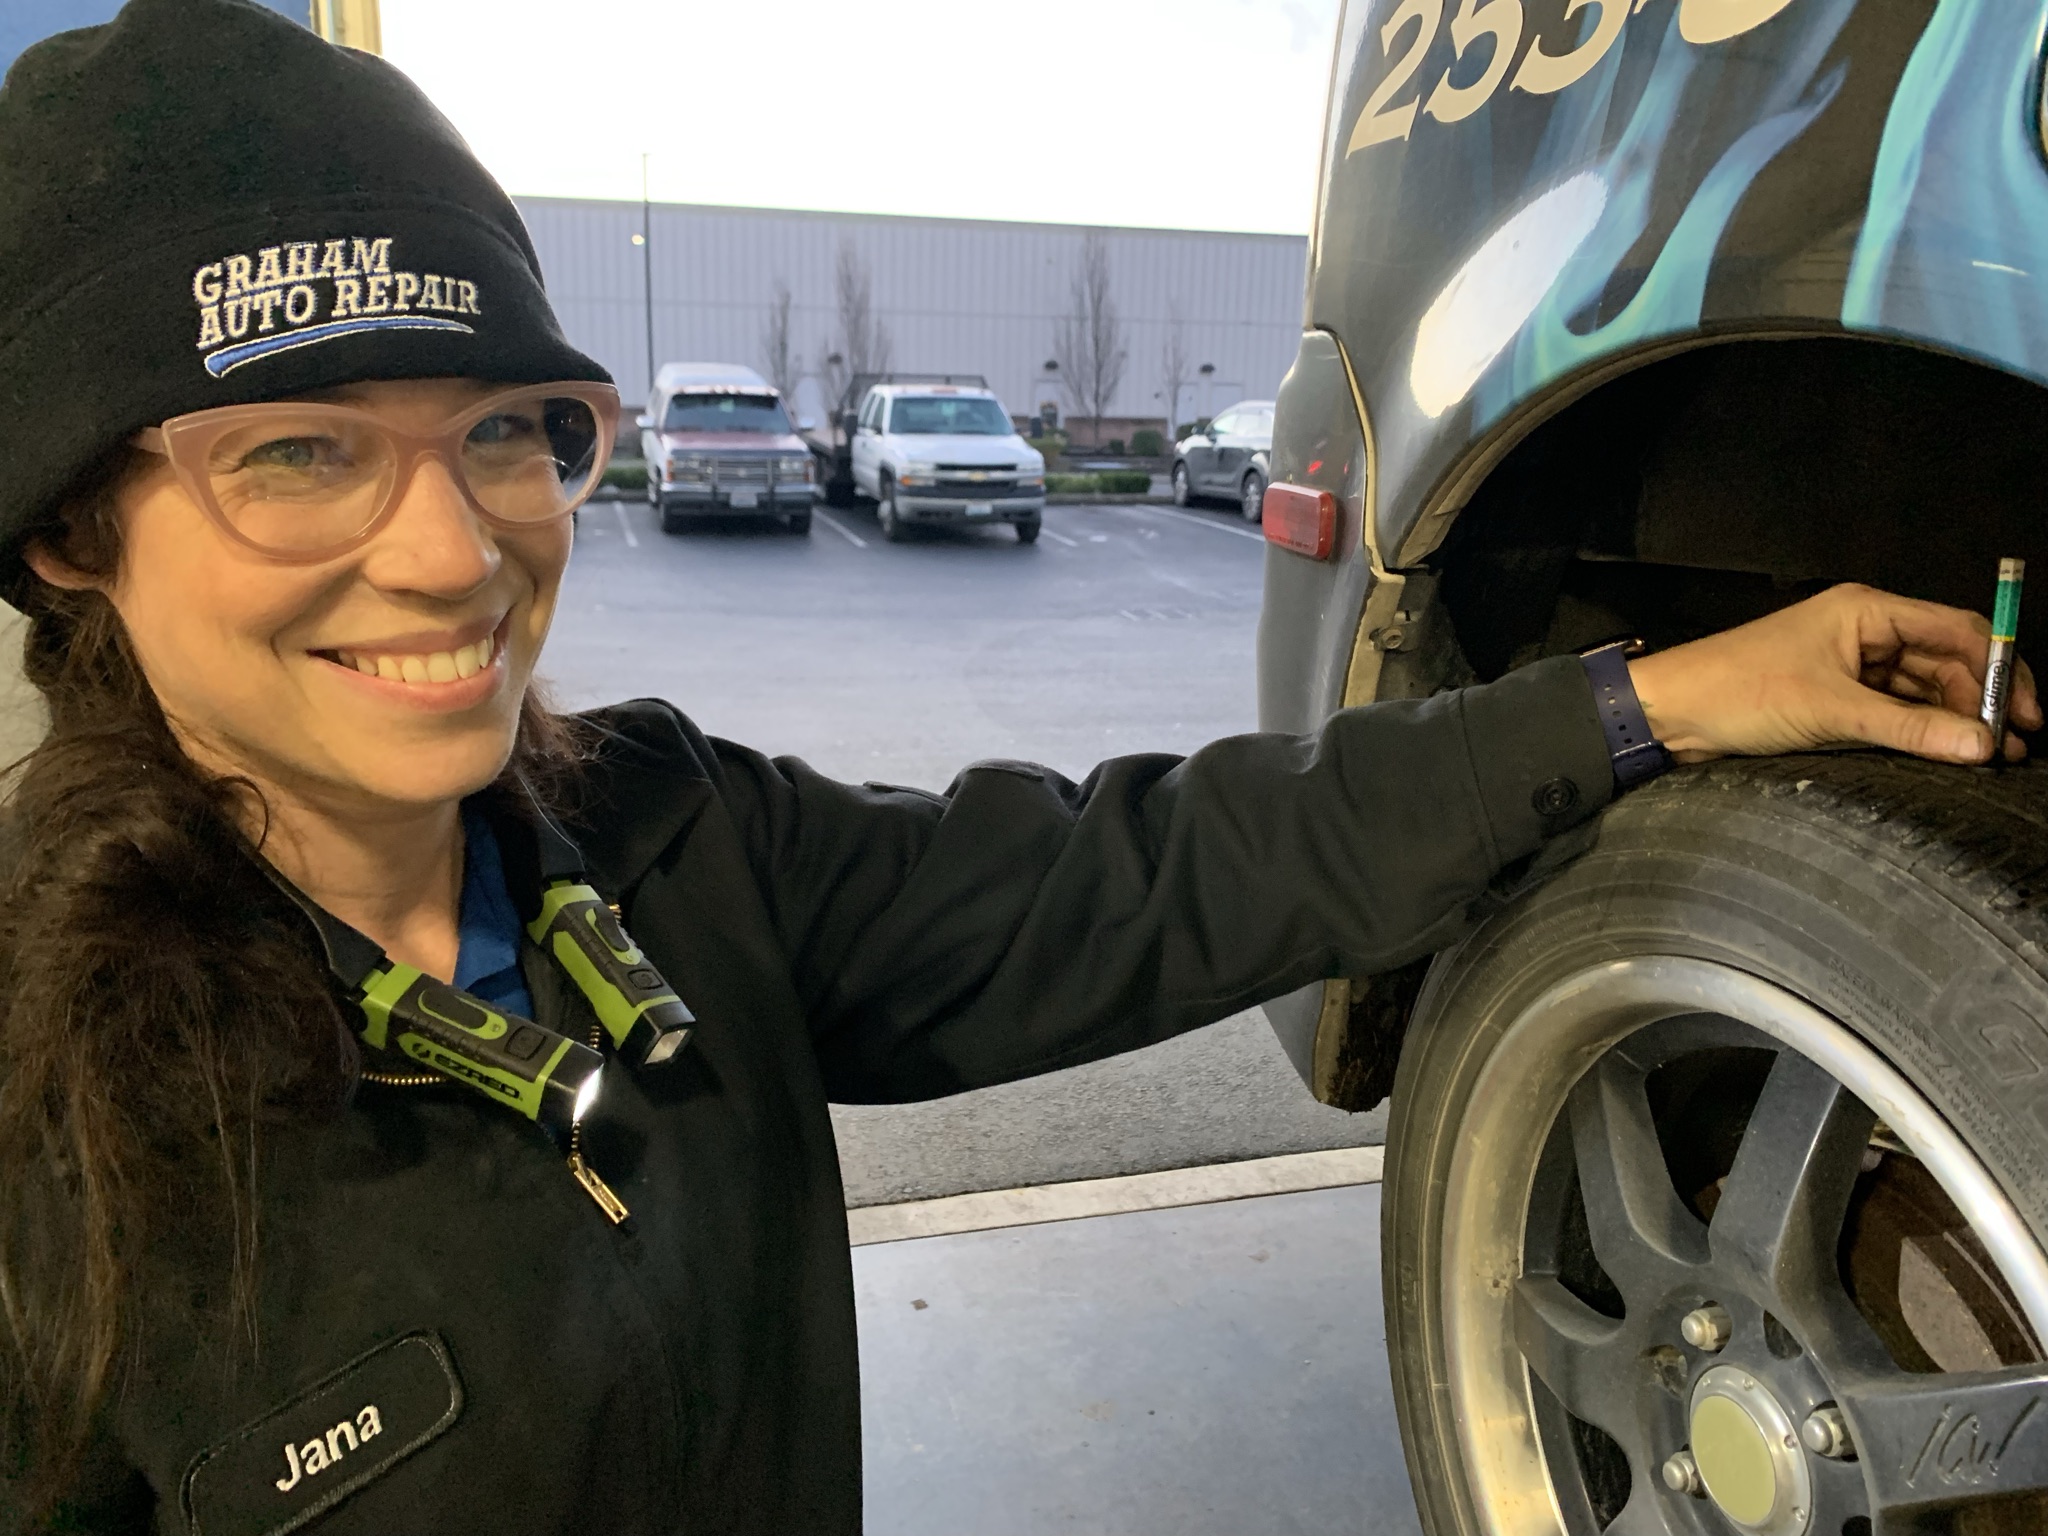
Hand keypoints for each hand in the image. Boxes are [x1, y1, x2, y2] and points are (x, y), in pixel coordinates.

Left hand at [1626, 583, 2040, 764]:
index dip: (2001, 669)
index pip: (1957, 630)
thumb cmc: (1736, 692)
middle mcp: (1864, 631)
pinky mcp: (1834, 696)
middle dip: (1982, 701)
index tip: (2026, 713)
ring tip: (1988, 757)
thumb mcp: (1830, 711)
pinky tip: (1944, 754)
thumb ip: (1908, 729)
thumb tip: (1980, 745)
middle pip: (1947, 661)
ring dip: (1954, 721)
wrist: (1670, 714)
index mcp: (1865, 611)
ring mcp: (1850, 665)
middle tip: (2012, 747)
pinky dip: (1919, 731)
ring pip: (1922, 690)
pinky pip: (1893, 710)